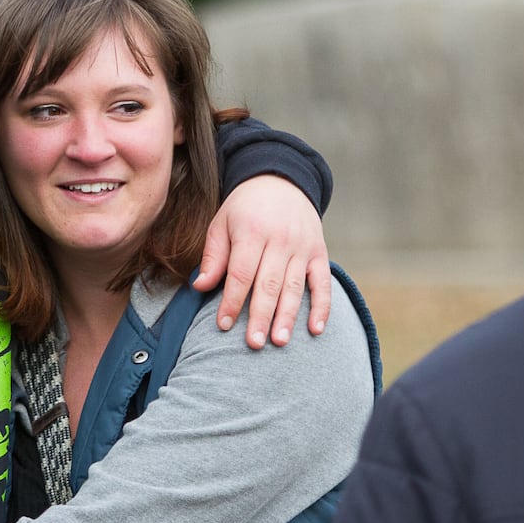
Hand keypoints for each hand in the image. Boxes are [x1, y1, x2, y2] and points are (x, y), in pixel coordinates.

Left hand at [194, 174, 330, 347]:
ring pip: (295, 287)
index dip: (232, 301)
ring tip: (280, 341)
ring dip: (288, 316)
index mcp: (251, 232)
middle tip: (254, 343)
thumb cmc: (244, 208)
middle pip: (269, 284)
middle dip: (260, 316)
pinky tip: (315, 329)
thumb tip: (201, 286)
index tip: (223, 325)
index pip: (241, 273)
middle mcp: (279, 240)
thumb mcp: (221, 223)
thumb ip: (214, 256)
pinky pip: (322, 283)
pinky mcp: (319, 252)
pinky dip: (322, 306)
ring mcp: (302, 247)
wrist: (281, 179)